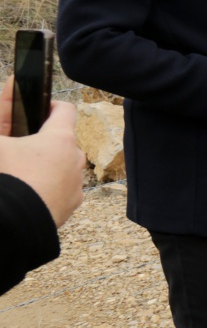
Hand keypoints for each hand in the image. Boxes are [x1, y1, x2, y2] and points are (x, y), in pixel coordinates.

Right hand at [0, 95, 84, 228]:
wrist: (14, 222)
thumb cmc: (7, 177)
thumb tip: (3, 138)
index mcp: (60, 138)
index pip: (64, 109)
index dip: (48, 105)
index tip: (35, 108)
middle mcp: (75, 158)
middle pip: (61, 140)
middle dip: (40, 140)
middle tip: (16, 145)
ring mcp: (76, 183)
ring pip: (61, 165)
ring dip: (45, 165)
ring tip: (20, 172)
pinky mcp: (72, 204)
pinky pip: (61, 188)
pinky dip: (46, 186)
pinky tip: (27, 191)